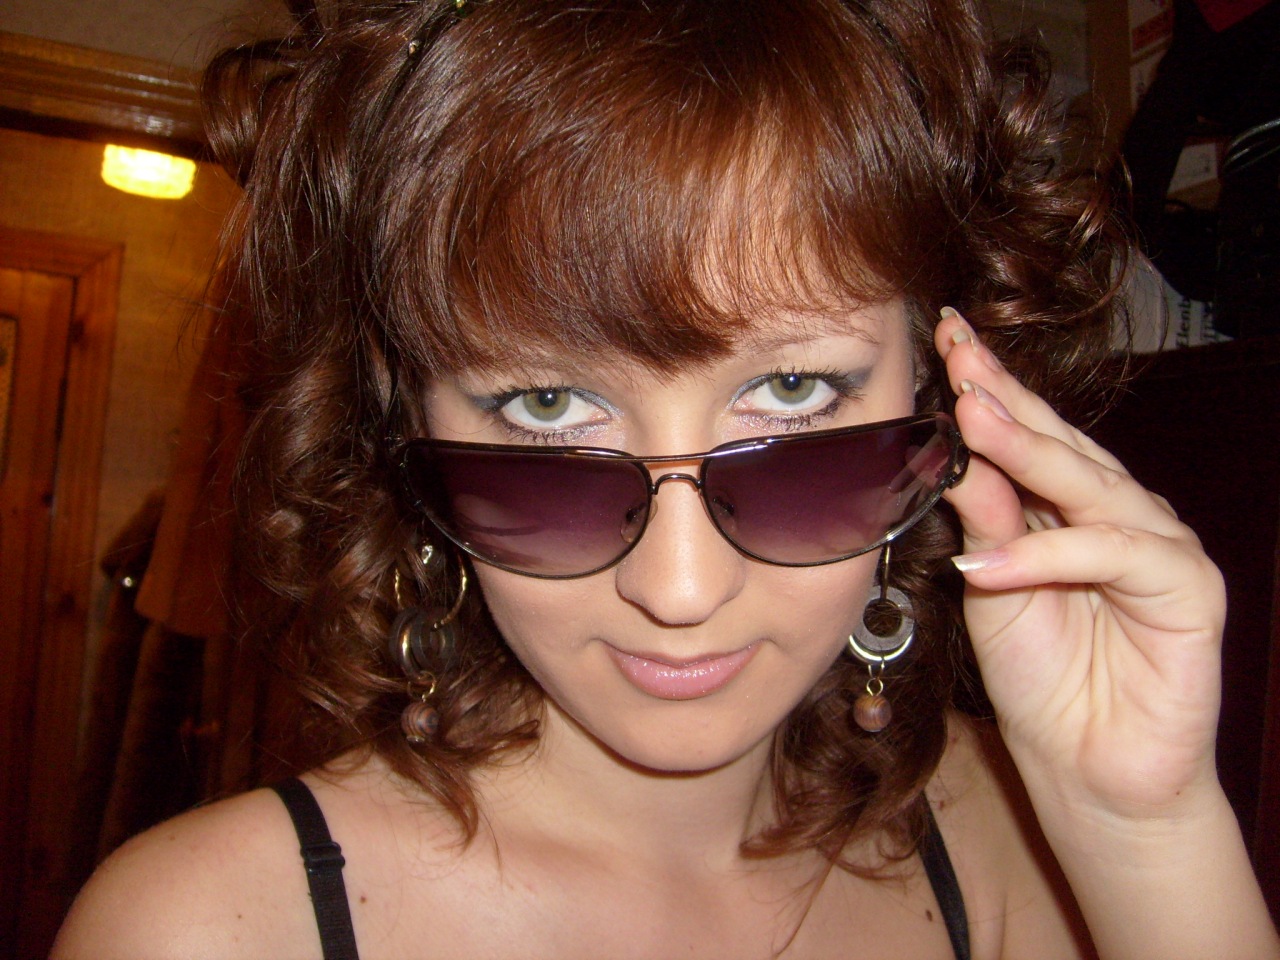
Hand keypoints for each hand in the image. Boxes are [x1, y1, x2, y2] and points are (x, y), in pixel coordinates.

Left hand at [934, 308, 1225, 824]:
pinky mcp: (1188, 588)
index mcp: (1068, 505)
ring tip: (969, 421)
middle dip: (1005, 396)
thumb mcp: (991, 587)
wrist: (1086, 767)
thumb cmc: (1039, 676)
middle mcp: (1117, 511)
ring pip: (1090, 485)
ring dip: (1026, 452)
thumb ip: (984, 520)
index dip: (987, 384)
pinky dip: (1049, 556)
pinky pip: (1114, 555)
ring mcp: (1157, 543)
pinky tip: (989, 564)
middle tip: (957, 352)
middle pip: (1059, 443)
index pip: (1026, 433)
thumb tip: (955, 447)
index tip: (942, 334)